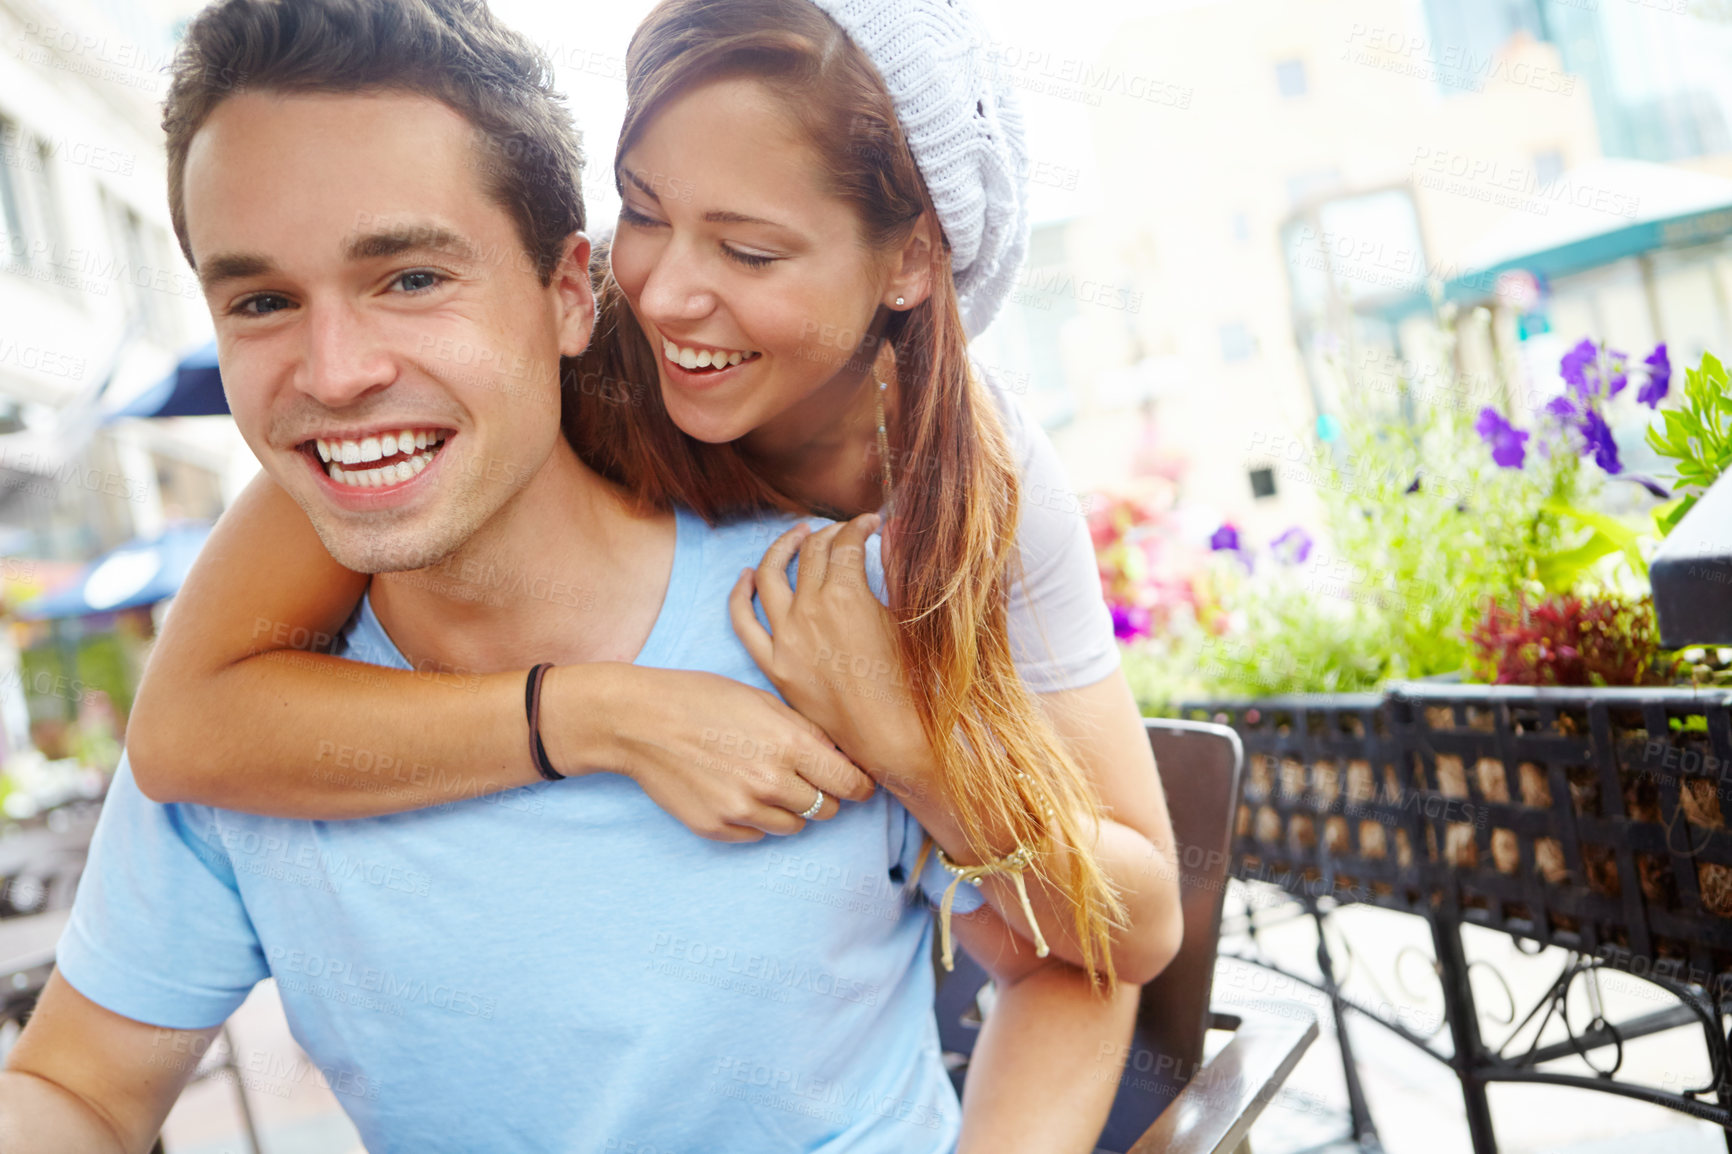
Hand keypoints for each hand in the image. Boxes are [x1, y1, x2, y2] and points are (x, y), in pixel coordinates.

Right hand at [545, 665, 875, 841]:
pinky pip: (756, 835)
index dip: (861, 787)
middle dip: (824, 796)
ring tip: (764, 782)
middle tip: (807, 780)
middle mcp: (771, 781)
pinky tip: (734, 791)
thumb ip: (805, 732)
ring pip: (793, 827)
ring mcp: (742, 809)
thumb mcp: (763, 700)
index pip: (850, 784)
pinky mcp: (717, 827)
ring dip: (789, 810)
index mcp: (790, 743)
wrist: (639, 721)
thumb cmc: (702, 699)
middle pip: (826, 810)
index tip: (860, 787)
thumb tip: (841, 759)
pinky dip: (755, 819)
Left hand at [728, 515, 936, 803]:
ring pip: (770, 575)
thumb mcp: (907, 619)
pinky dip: (741, 593)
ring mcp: (786, 638)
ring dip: (783, 548)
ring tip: (798, 537)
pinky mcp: (773, 665)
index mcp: (846, 595)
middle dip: (829, 534)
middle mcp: (809, 611)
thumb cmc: (910, 682)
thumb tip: (891, 532)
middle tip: (842, 533)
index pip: (846, 543)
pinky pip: (743, 620)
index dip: (859, 526)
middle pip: (811, 553)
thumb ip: (892, 572)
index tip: (870, 525)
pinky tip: (749, 577)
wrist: (890, 738)